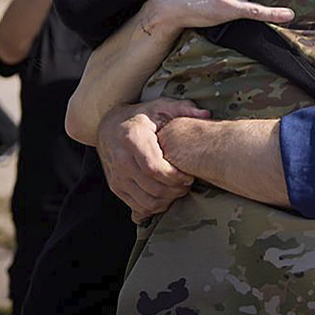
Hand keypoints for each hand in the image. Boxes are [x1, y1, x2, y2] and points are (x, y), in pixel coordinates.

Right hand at [96, 99, 208, 220]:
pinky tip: (165, 196)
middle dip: (176, 190)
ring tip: (178, 189)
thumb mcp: (159, 106)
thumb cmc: (139, 117)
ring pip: (147, 202)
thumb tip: (206, 114)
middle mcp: (121, 160)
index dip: (175, 177)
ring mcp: (117, 176)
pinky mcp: (116, 188)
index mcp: (132, 138)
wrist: (108, 127)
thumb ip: (183, 109)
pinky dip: (156, 207)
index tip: (188, 176)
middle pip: (153, 188)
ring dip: (168, 201)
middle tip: (188, 183)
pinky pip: (138, 207)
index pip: (154, 168)